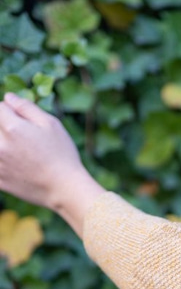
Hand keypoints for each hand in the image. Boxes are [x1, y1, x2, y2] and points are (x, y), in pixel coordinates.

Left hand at [0, 93, 104, 237]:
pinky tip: (18, 165)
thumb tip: (8, 98)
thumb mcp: (52, 125)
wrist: (66, 190)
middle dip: (5, 127)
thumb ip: (27, 108)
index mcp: (13, 128)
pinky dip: (3, 162)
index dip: (9, 110)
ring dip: (5, 144)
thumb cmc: (63, 156)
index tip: (19, 118)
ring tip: (21, 152)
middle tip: (22, 138)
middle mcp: (0, 145)